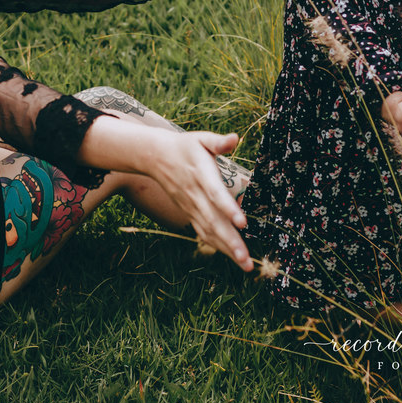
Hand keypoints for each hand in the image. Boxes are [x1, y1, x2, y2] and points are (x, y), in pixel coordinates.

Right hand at [142, 130, 254, 270]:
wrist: (155, 157)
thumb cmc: (185, 146)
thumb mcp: (201, 138)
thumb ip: (218, 142)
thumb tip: (236, 138)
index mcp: (201, 174)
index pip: (215, 193)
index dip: (228, 209)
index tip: (243, 223)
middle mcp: (195, 194)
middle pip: (213, 221)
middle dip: (230, 241)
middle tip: (247, 259)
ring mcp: (190, 206)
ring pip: (209, 231)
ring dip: (227, 249)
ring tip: (245, 264)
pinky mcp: (189, 212)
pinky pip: (203, 232)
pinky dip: (217, 245)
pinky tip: (232, 256)